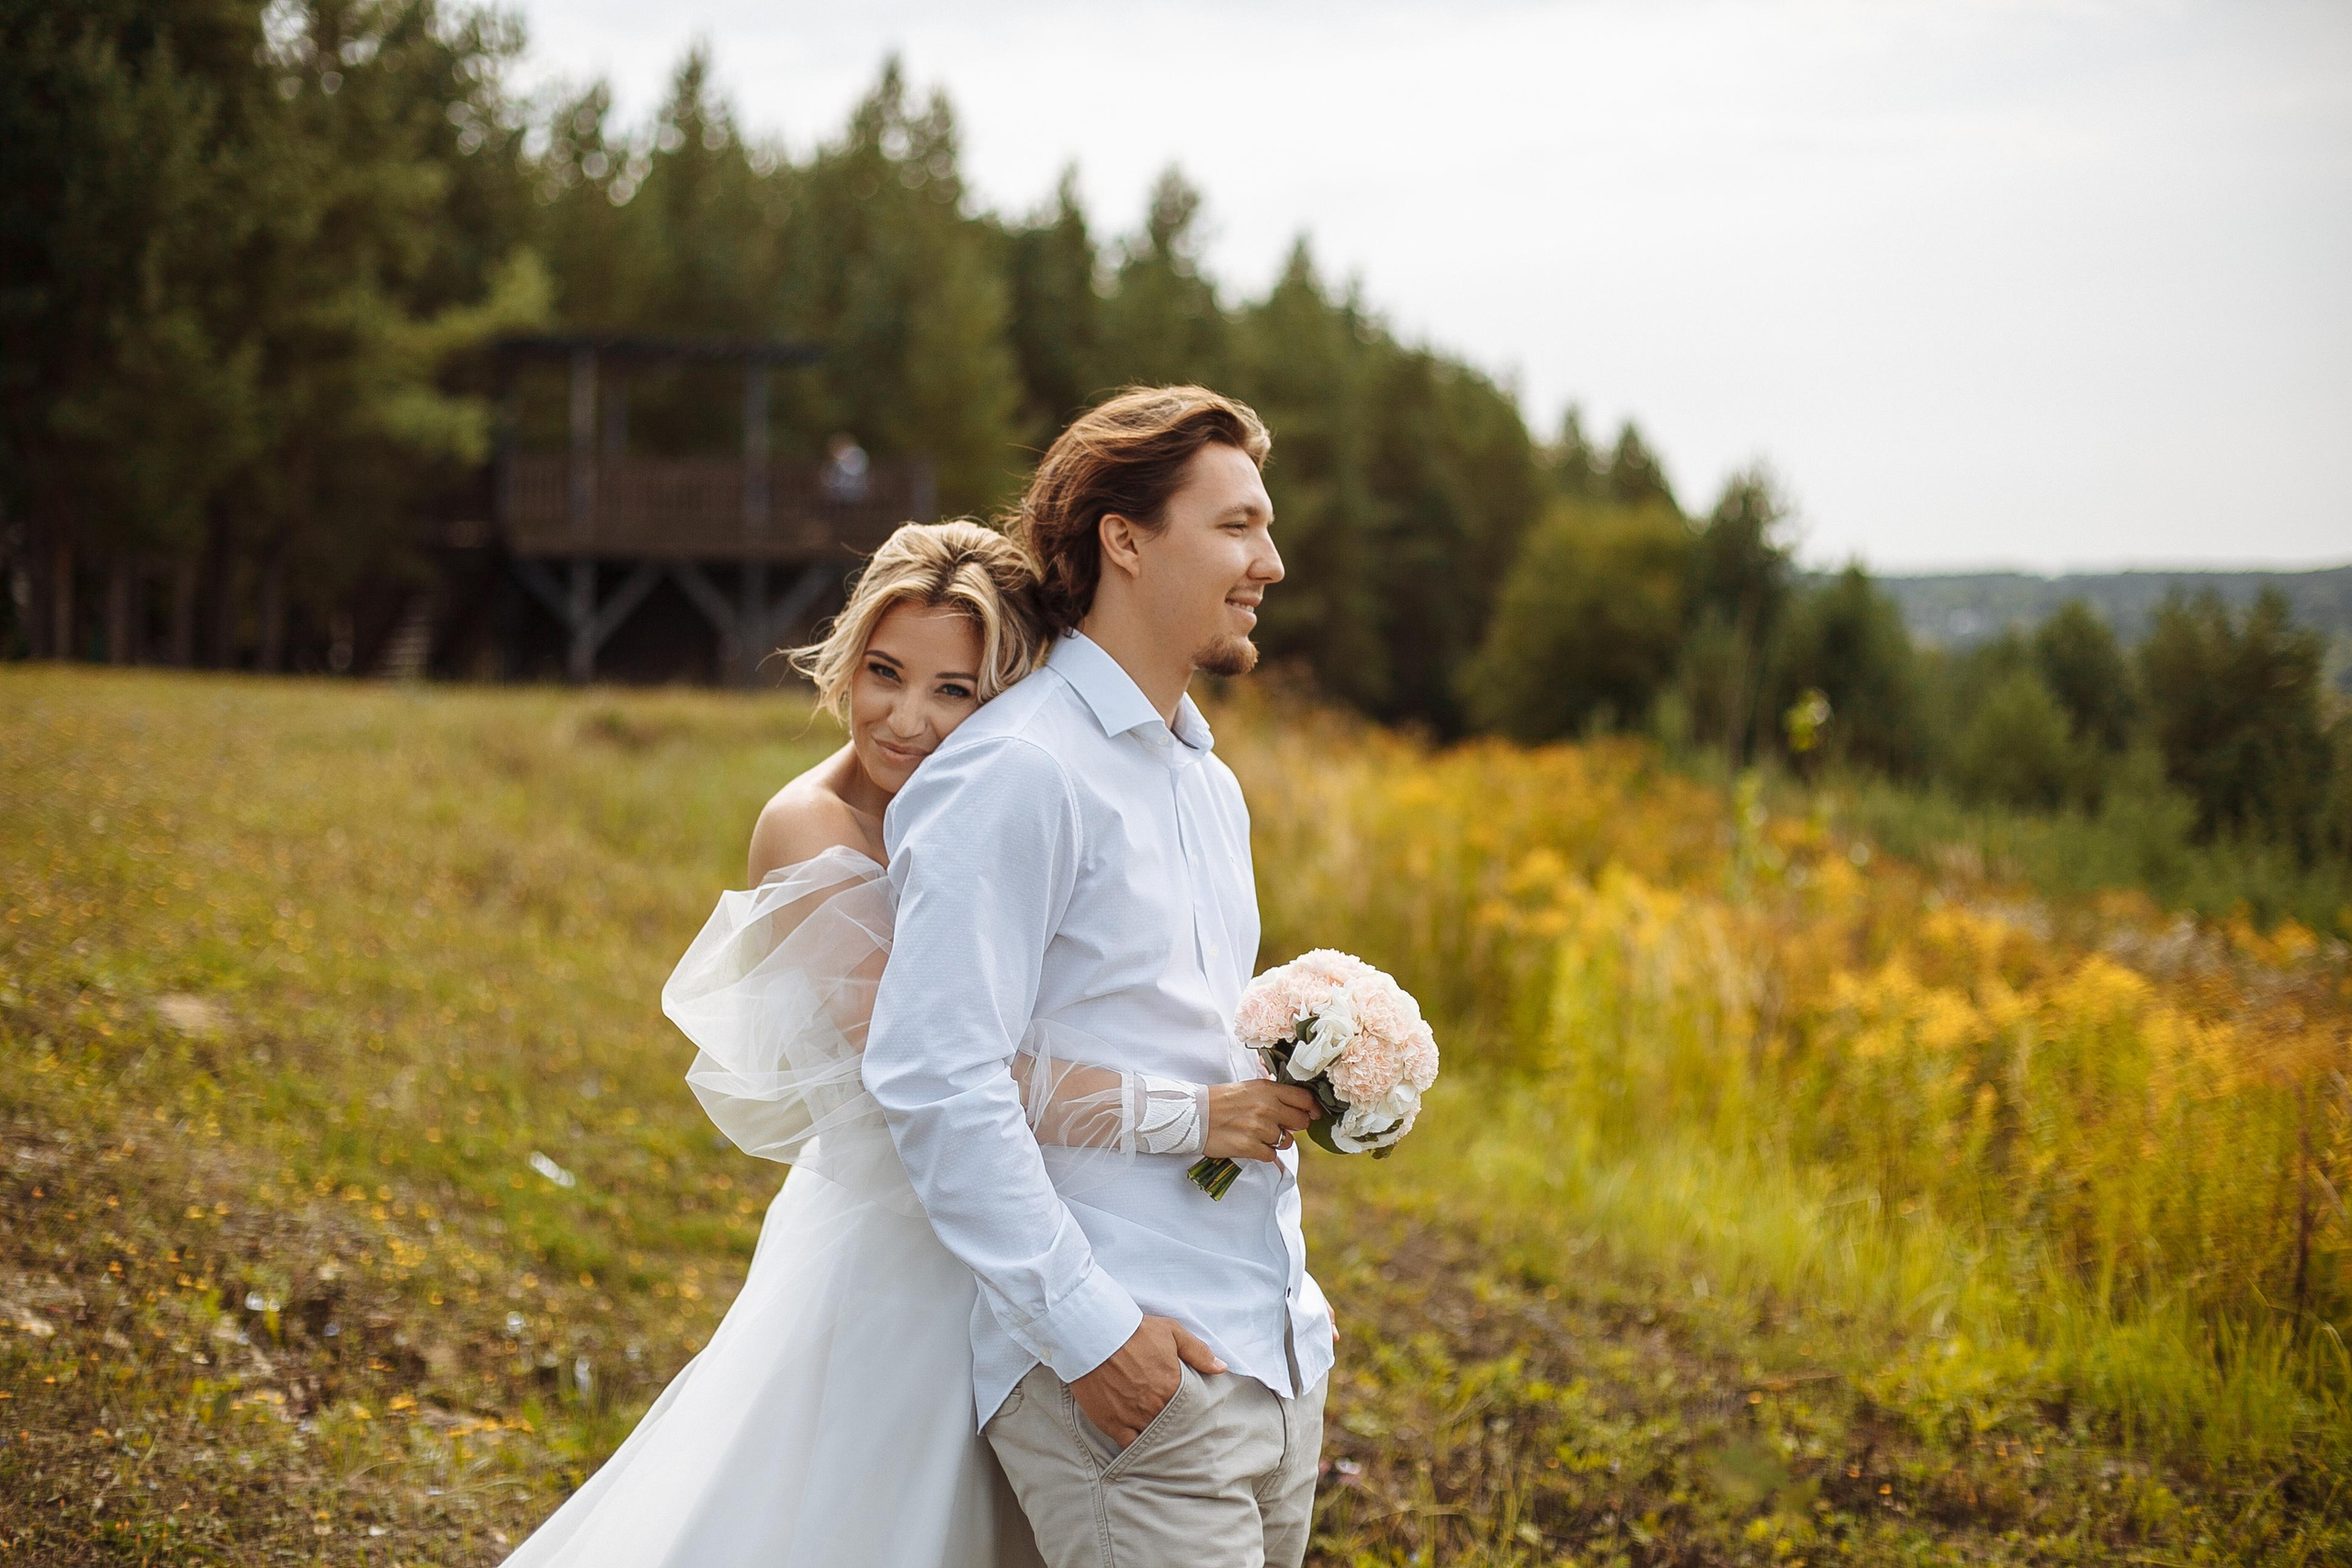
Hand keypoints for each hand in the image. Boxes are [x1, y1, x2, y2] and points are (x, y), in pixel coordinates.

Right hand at [1069, 1316, 1224, 1446]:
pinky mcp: (1111, 1423)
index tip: (1191, 1414)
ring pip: (1152, 1438)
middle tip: (1178, 1428)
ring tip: (1160, 1436)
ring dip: (1157, 1437)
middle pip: (1172, 1426)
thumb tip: (1221, 1368)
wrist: (1095, 1335)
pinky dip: (1136, 1445)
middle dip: (1175, 1426)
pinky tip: (1140, 1443)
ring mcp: (1132, 1418)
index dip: (1190, 1413)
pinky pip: (1128, 1445)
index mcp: (1173, 1387)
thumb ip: (1198, 1352)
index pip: (1189, 1410)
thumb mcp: (1172, 1332)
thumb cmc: (1134, 1331)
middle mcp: (1155, 1407)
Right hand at [1204, 1080, 1319, 1161]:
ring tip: (1259, 1134)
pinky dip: (1264, 1153)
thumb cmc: (1222, 1100)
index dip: (1312, 1108)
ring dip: (1277, 1141)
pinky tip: (1251, 1144)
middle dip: (1295, 1127)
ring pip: (1287, 1141)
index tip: (1312, 1114)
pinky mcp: (1250, 1146)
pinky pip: (1271, 1155)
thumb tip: (1301, 1107)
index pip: (1304, 1098)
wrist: (1194, 1115)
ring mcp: (1258, 1128)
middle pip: (1301, 1121)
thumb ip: (1275, 1095)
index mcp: (1267, 1089)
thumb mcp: (1250, 1088)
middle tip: (1281, 1126)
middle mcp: (1266, 1107)